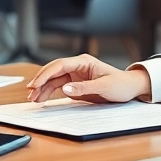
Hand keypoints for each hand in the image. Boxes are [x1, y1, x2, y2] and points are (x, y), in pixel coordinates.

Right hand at [26, 54, 150, 103]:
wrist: (130, 88)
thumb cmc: (121, 84)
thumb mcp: (104, 87)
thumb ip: (84, 88)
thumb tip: (65, 88)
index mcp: (83, 62)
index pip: (59, 65)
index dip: (45, 74)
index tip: (36, 84)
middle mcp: (77, 66)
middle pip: (53, 71)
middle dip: (40, 81)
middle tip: (30, 91)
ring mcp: (75, 75)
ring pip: (54, 79)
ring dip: (43, 88)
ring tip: (33, 98)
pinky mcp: (76, 84)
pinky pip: (59, 86)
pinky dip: (49, 92)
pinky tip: (42, 98)